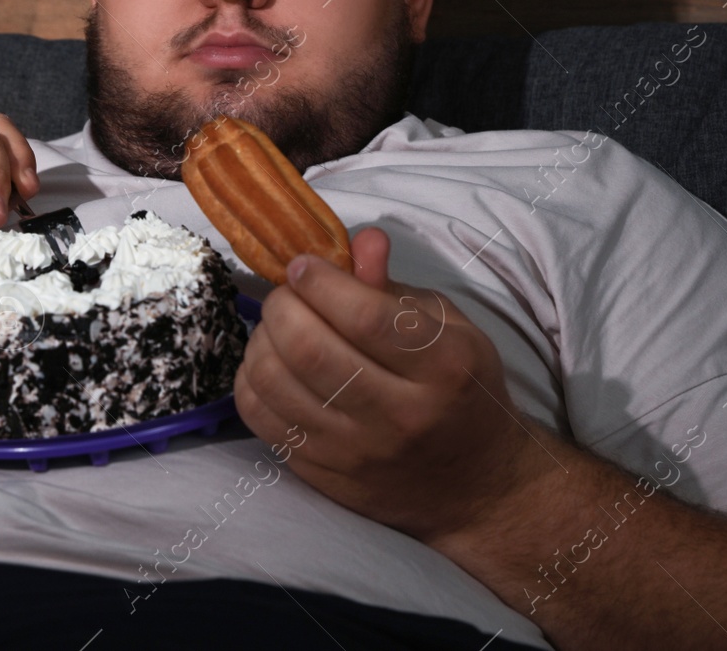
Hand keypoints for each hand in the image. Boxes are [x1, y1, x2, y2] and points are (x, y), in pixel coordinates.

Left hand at [233, 227, 532, 541]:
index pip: (366, 316)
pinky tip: (272, 364)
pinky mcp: (323, 474)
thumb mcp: (449, 329)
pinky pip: (260, 418)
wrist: (474, 486)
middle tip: (288, 294)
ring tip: (279, 327)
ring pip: (274, 382)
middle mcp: (401, 415)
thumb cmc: (460, 392)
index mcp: (444, 368)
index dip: (321, 281)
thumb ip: (396, 286)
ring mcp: (357, 452)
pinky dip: (252, 379)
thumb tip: (360, 241)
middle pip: (309, 348)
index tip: (305, 266)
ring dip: (262, 339)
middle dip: (282, 305)